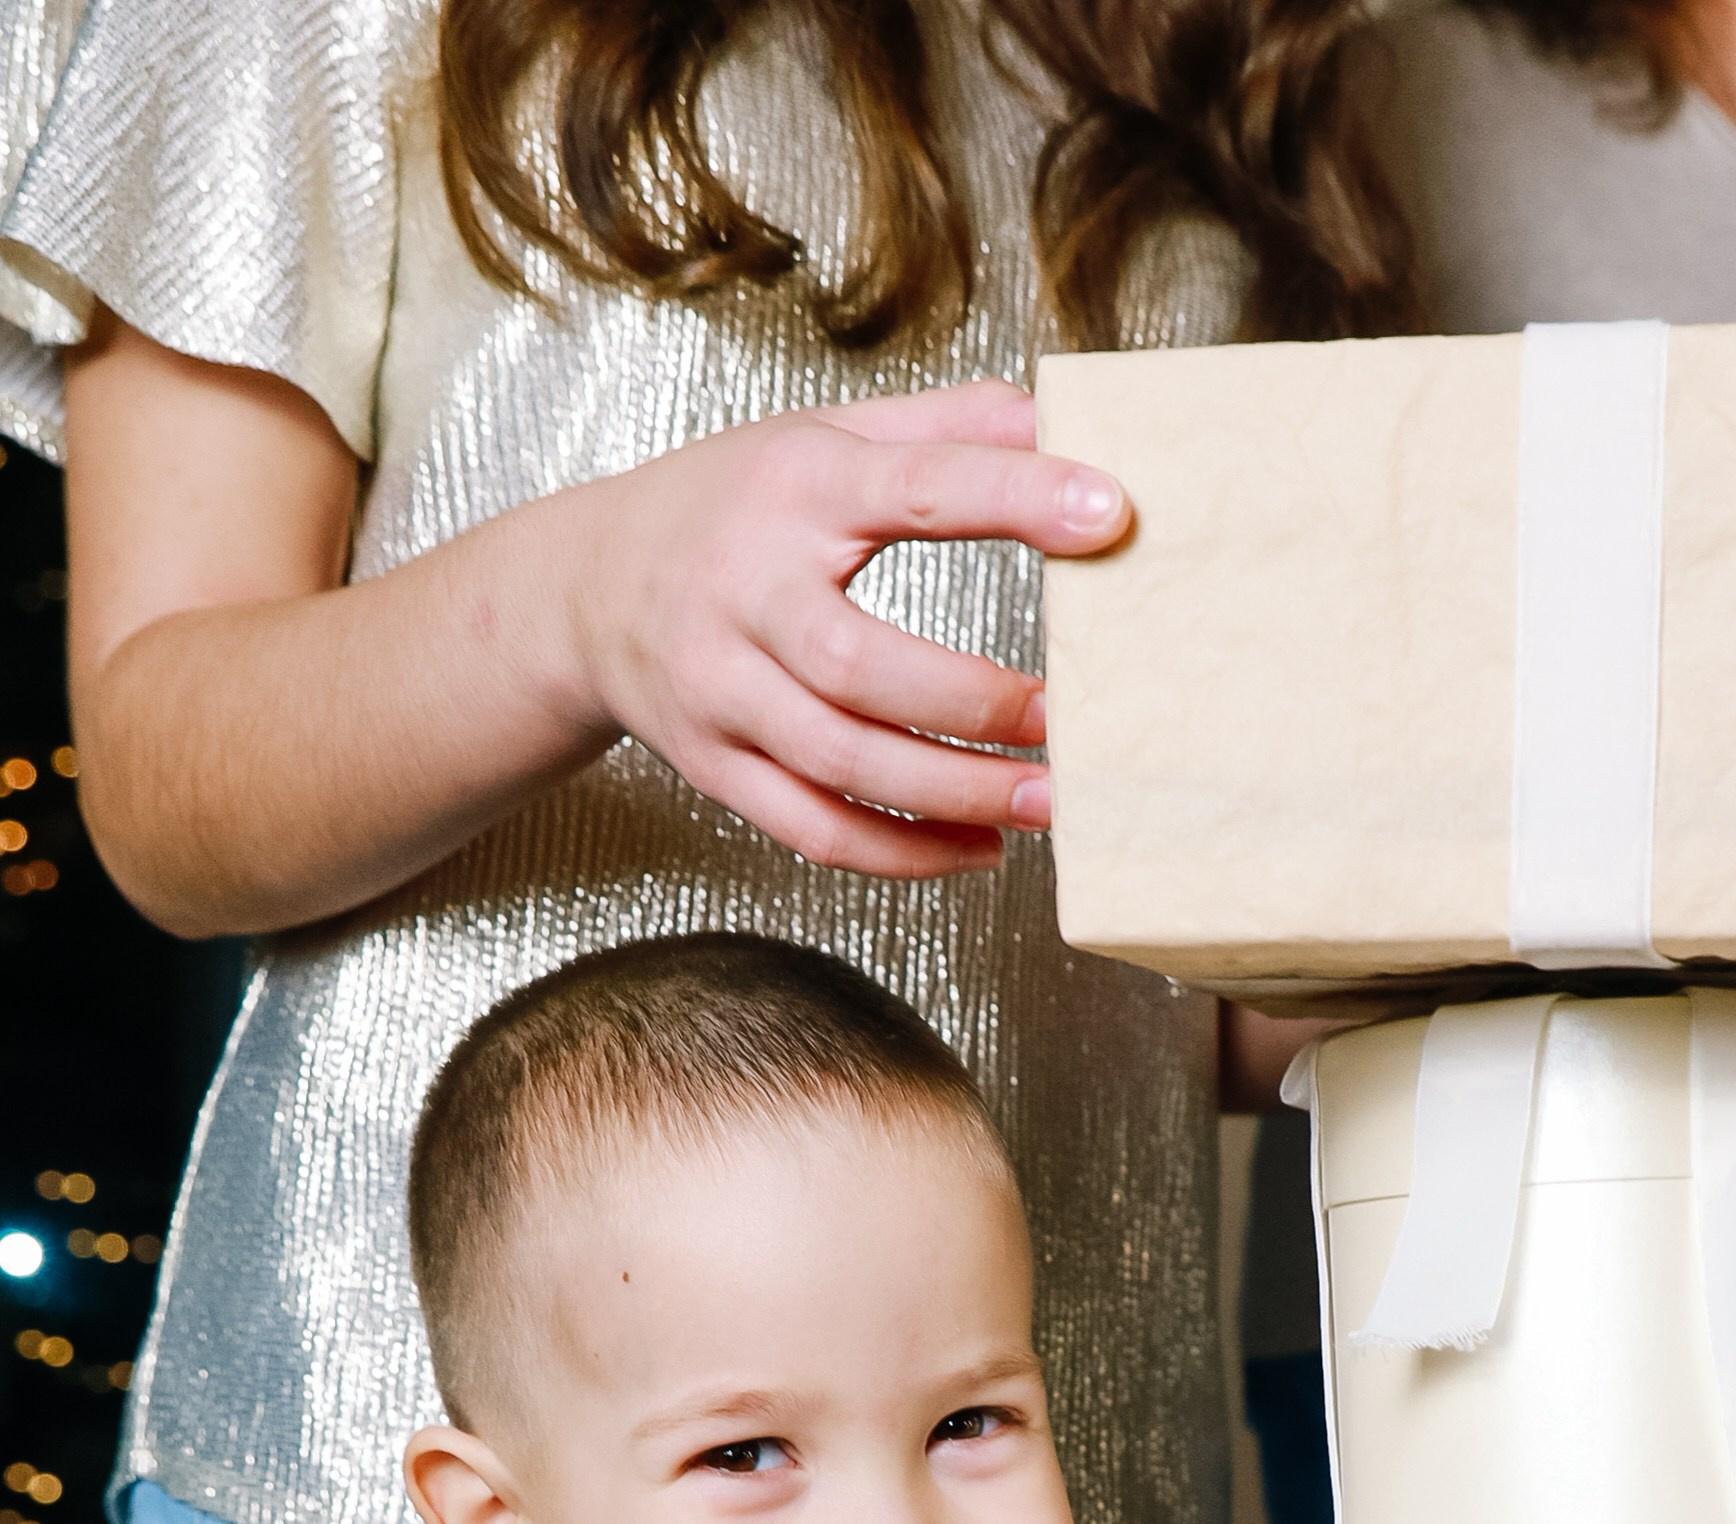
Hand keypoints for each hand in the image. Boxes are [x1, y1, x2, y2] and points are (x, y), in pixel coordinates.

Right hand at [559, 384, 1128, 877]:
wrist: (585, 591)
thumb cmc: (730, 507)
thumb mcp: (820, 436)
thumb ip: (938, 429)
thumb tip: (1056, 415)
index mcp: (792, 489)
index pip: (914, 488)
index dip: (1014, 496)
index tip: (1108, 513)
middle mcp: (744, 593)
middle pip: (860, 665)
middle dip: (973, 701)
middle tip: (1064, 719)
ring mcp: (722, 692)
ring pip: (841, 762)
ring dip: (953, 793)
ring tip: (1047, 801)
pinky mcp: (715, 768)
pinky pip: (816, 829)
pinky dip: (905, 853)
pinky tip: (980, 847)